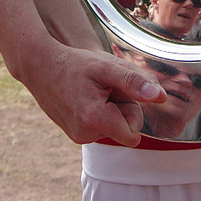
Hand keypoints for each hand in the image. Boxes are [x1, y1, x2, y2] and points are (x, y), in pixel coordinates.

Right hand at [15, 42, 165, 146]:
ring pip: (111, 129)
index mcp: (95, 120)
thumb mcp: (108, 67)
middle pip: (123, 130)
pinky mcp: (72, 134)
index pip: (133, 134)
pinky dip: (97, 113)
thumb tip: (161, 98)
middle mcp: (84, 135)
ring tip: (91, 90)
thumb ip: (134, 82)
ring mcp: (77, 136)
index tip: (117, 93)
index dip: (131, 111)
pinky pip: (98, 128)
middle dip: (121, 109)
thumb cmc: (76, 64)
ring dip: (108, 110)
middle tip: (104, 87)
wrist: (40, 65)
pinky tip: (83, 97)